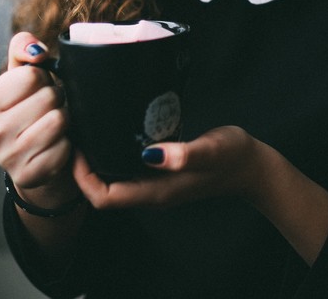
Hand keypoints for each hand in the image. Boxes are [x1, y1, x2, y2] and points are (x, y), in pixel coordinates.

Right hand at [0, 32, 71, 192]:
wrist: (34, 156)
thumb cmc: (28, 108)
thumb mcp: (20, 75)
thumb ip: (23, 48)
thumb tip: (36, 50)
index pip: (32, 75)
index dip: (42, 79)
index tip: (36, 91)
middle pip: (48, 97)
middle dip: (55, 99)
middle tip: (46, 110)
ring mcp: (8, 158)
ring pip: (58, 120)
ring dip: (63, 120)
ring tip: (51, 125)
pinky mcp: (29, 176)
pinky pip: (64, 148)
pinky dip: (67, 144)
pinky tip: (54, 146)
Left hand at [73, 125, 262, 209]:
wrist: (253, 167)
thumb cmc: (233, 156)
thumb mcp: (212, 150)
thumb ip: (185, 153)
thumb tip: (152, 155)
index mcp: (157, 192)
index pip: (106, 197)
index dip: (84, 178)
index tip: (77, 148)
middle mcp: (152, 193)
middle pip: (104, 192)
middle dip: (83, 170)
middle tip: (74, 134)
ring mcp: (157, 185)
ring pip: (114, 182)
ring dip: (96, 163)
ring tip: (87, 131)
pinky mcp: (162, 173)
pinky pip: (127, 171)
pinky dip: (112, 156)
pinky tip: (112, 132)